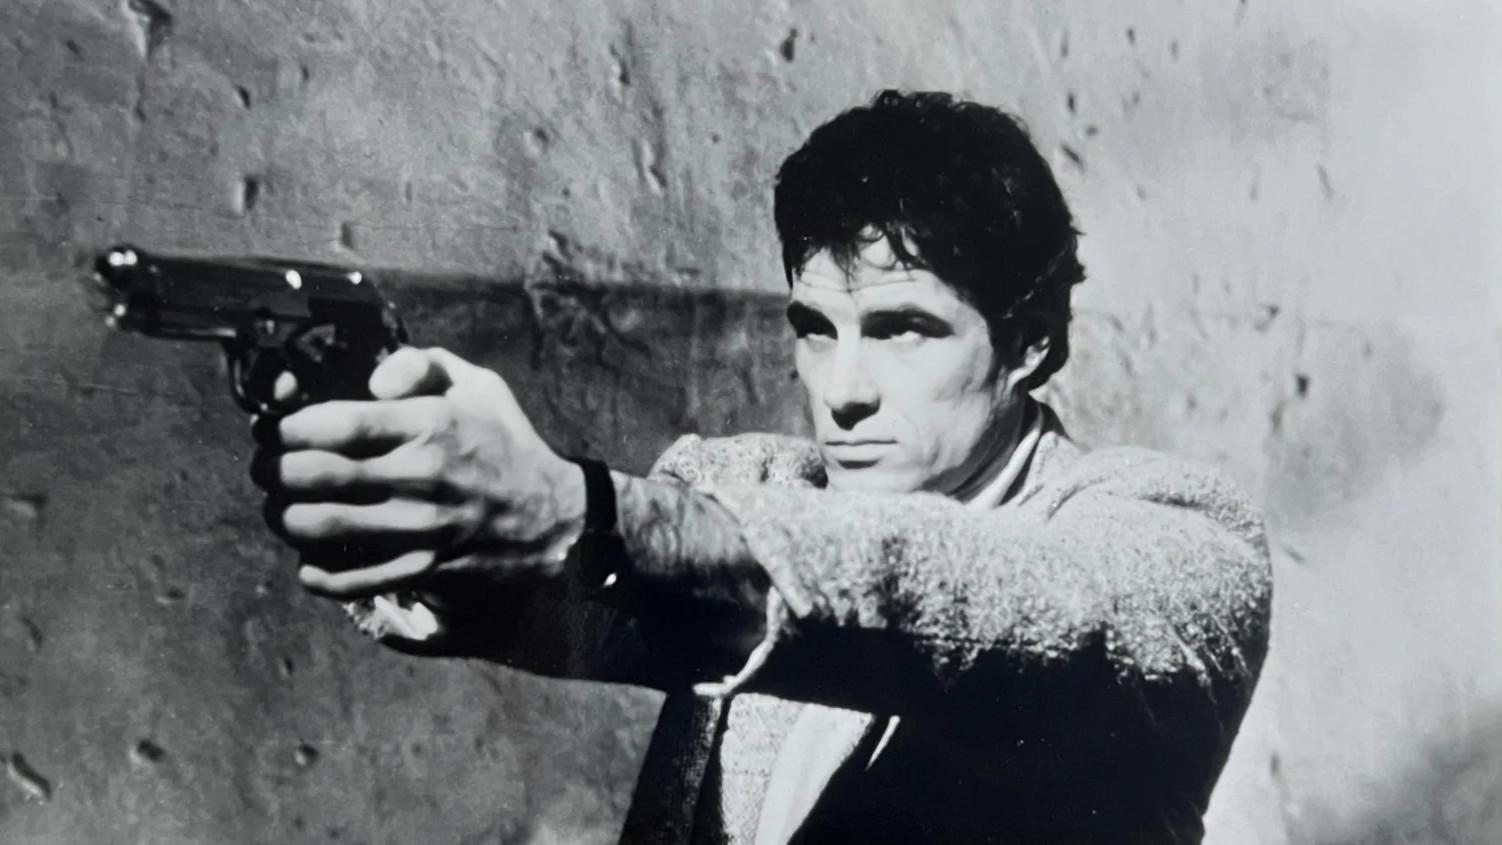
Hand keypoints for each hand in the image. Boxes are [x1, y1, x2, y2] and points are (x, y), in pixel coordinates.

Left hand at [251, 347, 586, 599]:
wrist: (553, 517)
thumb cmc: (505, 444)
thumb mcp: (478, 385)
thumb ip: (421, 364)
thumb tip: (372, 379)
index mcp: (432, 425)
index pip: (336, 424)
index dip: (288, 425)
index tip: (278, 428)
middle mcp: (421, 477)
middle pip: (314, 475)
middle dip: (274, 469)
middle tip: (268, 467)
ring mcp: (420, 528)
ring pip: (320, 527)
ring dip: (284, 516)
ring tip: (282, 507)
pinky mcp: (422, 569)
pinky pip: (349, 580)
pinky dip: (315, 572)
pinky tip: (309, 557)